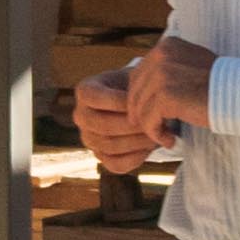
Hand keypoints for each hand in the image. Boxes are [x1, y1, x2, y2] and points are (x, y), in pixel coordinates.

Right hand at [75, 43, 206, 173]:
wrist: (142, 102)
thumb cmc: (141, 86)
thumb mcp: (136, 76)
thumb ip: (137, 80)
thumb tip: (145, 94)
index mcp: (85, 91)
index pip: (93, 97)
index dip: (118, 101)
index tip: (142, 100)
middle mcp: (80, 115)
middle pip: (101, 125)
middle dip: (131, 124)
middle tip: (155, 121)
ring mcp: (88, 139)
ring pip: (109, 145)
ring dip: (137, 141)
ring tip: (158, 133)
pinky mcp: (100, 157)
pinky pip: (115, 164)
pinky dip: (135, 158)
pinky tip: (151, 147)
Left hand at [139, 37, 214, 135]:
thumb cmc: (220, 83)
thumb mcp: (191, 63)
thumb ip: (169, 68)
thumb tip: (145, 87)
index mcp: (166, 46)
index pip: (138, 75)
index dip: (140, 98)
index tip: (152, 114)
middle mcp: (160, 56)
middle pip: (134, 92)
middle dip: (141, 113)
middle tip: (155, 128)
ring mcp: (161, 75)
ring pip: (139, 109)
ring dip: (150, 126)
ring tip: (165, 136)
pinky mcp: (165, 96)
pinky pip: (149, 121)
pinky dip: (157, 134)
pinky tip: (170, 140)